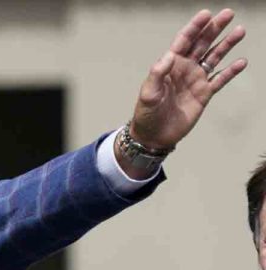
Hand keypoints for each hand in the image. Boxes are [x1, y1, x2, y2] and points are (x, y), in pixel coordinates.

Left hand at [130, 9, 246, 151]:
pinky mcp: (204, 94)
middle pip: (202, 44)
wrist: (154, 136)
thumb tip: (170, 55)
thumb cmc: (146, 114)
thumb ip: (157, 74)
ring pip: (214, 57)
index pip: (183, 41)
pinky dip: (230, 71)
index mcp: (169, 65)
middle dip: (214, 28)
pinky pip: (220, 80)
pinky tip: (241, 62)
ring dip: (226, 45)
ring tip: (240, 31)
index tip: (206, 14)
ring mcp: (195, 80)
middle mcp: (184, 69)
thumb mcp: (148, 94)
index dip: (194, 27)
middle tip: (228, 13)